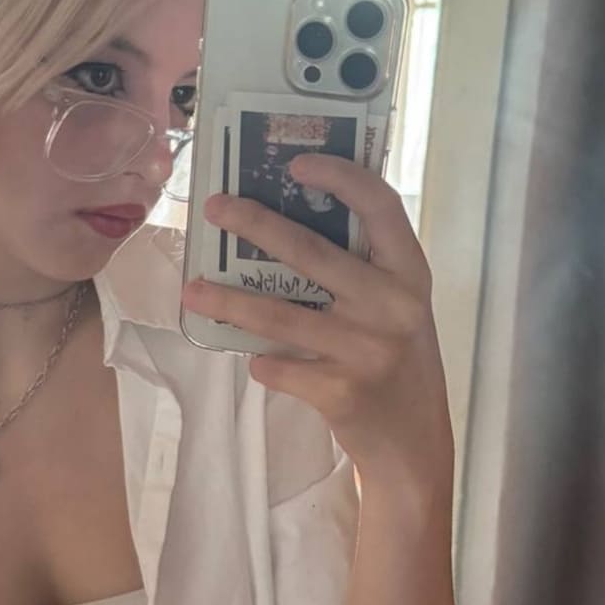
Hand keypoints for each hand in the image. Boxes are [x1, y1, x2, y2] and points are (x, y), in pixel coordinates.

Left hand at [180, 154, 453, 487]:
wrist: (413, 441)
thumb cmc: (395, 356)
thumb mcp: (396, 303)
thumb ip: (361, 267)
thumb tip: (283, 219)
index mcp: (409, 272)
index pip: (381, 206)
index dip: (341, 177)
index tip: (296, 163)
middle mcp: (392, 305)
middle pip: (312, 252)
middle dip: (255, 225)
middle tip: (213, 207)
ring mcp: (367, 349)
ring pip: (279, 316)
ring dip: (228, 302)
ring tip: (191, 290)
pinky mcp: (341, 390)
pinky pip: (279, 366)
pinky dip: (259, 361)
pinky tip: (252, 359)